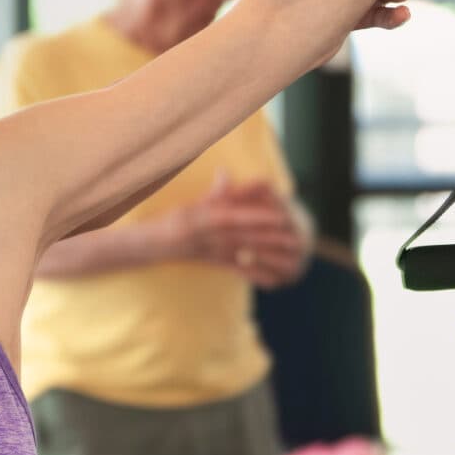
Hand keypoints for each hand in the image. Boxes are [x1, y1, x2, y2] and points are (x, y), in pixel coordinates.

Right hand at [163, 175, 306, 284]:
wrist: (156, 245)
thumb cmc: (173, 220)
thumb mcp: (193, 204)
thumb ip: (214, 192)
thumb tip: (224, 172)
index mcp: (209, 218)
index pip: (239, 216)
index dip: (260, 217)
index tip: (281, 216)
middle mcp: (214, 237)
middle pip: (248, 237)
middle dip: (273, 239)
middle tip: (298, 240)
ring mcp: (216, 252)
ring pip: (246, 255)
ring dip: (270, 258)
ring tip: (292, 260)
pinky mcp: (216, 264)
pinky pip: (238, 272)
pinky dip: (256, 276)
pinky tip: (274, 281)